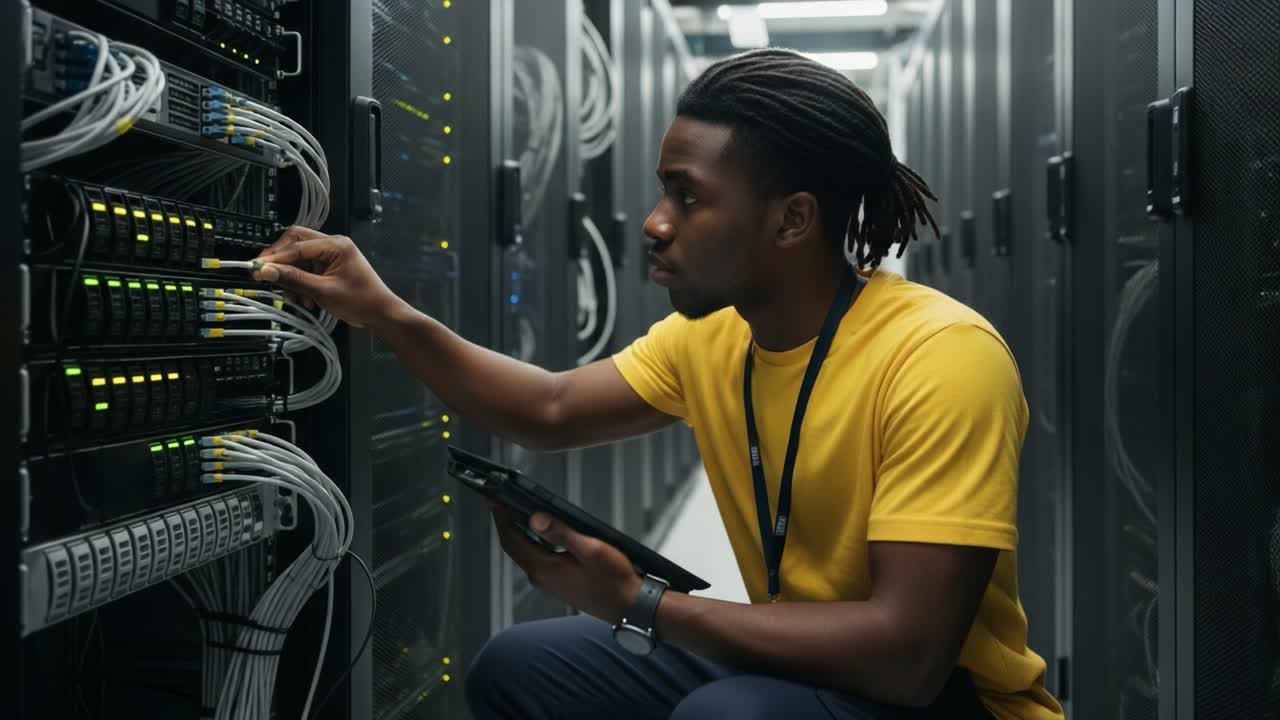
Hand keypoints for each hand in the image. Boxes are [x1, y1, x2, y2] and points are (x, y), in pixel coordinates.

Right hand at [252, 226, 406, 328]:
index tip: (255, 270)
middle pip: (295, 244)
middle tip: (265, 277)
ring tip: (292, 298)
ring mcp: (330, 256)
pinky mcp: (328, 269)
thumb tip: (264, 271)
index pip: (297, 245)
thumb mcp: (323, 291)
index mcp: (335, 244)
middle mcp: (332, 245)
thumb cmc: (359, 301)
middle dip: (280, 262)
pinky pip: (305, 271)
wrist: (381, 315)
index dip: (274, 258)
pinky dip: (300, 285)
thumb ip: (293, 279)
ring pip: (298, 259)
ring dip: (291, 278)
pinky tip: (304, 301)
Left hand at [491, 502, 642, 624]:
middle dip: (505, 523)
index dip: (501, 518)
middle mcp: (541, 577)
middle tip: (500, 501)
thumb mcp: (590, 549)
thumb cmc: (614, 579)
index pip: (512, 539)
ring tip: (515, 511)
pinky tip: (538, 532)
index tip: (494, 500)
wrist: (629, 605)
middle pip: (514, 546)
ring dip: (517, 532)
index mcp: (544, 568)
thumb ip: (561, 532)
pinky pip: (535, 559)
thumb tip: (535, 518)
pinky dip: (530, 543)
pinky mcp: (557, 583)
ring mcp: (548, 582)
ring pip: (524, 553)